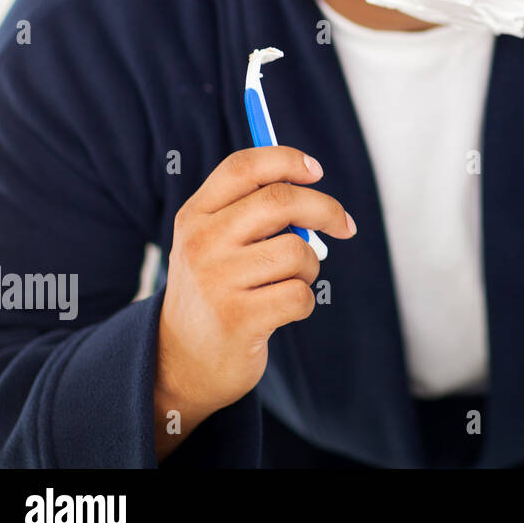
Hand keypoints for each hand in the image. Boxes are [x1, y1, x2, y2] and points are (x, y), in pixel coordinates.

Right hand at [153, 146, 355, 460]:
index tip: (316, 171)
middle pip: (281, 200)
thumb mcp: (216, 243)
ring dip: (310, 266)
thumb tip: (314, 194)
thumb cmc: (216, 290)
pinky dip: (304, 301)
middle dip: (326, 209)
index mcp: (195, 216)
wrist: (179, 362)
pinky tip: (282, 311)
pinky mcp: (237, 319)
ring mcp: (216, 281)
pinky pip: (300, 294)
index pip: (243, 167)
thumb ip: (255, 212)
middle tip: (344, 225)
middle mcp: (200, 243)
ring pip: (298, 251)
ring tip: (291, 281)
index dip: (287, 160)